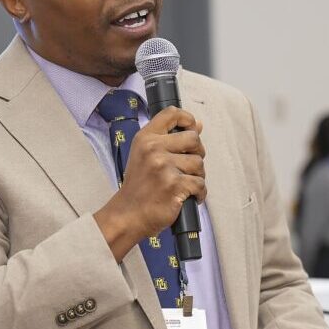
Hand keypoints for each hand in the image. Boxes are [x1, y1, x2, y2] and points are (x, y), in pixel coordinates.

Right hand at [95, 107, 205, 253]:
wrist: (128, 215)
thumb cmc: (139, 187)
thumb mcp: (145, 156)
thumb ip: (169, 139)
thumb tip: (198, 126)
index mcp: (145, 138)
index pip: (172, 113)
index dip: (189, 119)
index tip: (193, 128)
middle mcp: (153, 149)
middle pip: (194, 139)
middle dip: (198, 153)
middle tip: (189, 166)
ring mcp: (164, 167)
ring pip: (199, 163)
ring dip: (198, 176)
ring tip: (185, 184)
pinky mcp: (174, 185)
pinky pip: (200, 184)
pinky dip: (199, 193)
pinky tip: (190, 197)